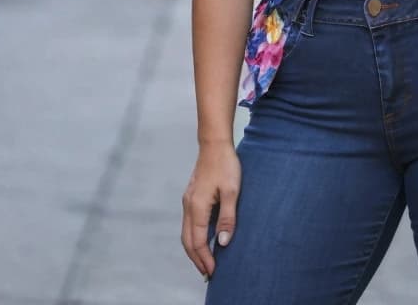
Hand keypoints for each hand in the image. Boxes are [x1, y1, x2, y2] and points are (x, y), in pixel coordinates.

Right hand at [181, 142, 240, 278]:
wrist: (214, 143)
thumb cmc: (225, 165)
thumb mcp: (231, 192)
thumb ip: (227, 218)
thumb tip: (223, 243)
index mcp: (197, 206)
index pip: (198, 241)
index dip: (205, 258)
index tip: (214, 272)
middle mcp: (188, 205)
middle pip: (188, 240)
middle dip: (196, 259)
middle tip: (208, 274)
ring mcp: (188, 201)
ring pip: (186, 232)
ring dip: (194, 249)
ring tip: (205, 262)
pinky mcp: (191, 197)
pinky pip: (189, 223)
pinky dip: (194, 237)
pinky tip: (204, 240)